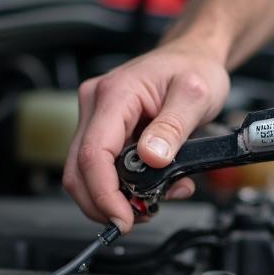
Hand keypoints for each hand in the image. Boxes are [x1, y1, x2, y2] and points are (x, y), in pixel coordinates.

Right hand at [63, 40, 229, 232]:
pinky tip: (151, 188)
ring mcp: (97, 118)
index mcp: (115, 94)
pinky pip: (102, 167)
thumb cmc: (194, 67)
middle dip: (104, 204)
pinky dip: (122, 187)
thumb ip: (173, 128)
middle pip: (78, 170)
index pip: (92, 153)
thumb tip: (152, 158)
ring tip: (152, 202)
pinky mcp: (105, 130)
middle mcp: (96, 105)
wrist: (193, 55)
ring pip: (86, 173)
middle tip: (136, 218)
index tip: (123, 217)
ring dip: (114, 198)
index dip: (103, 193)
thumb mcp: (195, 96)